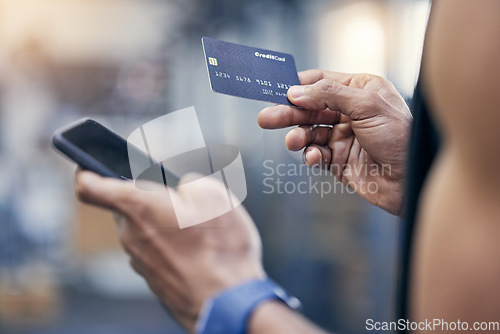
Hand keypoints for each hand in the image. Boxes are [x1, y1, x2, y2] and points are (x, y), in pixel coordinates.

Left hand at [75, 171, 264, 332]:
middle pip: (128, 206)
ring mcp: (140, 260)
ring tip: (198, 229)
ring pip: (144, 230)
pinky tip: (198, 250)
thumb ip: (189, 181)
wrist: (226, 302)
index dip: (87, 173)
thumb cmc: (220, 249)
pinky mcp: (152, 279)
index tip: (91, 169)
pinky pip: (155, 252)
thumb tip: (183, 187)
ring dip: (164, 224)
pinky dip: (170, 246)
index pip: (90, 187)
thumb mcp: (214, 195)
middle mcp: (131, 234)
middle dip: (150, 199)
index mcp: (139, 206)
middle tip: (181, 200)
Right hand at [258, 69, 411, 215]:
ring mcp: (342, 136)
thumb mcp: (367, 106)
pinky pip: (315, 154)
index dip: (299, 86)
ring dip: (298, 136)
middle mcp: (349, 111)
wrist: (410, 182)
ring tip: (292, 142)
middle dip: (288, 113)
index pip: (322, 82)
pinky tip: (312, 158)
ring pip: (309, 132)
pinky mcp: (338, 159)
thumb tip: (297, 91)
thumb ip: (330, 96)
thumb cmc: (400, 137)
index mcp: (359, 90)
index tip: (277, 90)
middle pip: (310, 108)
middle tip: (266, 118)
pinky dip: (310, 155)